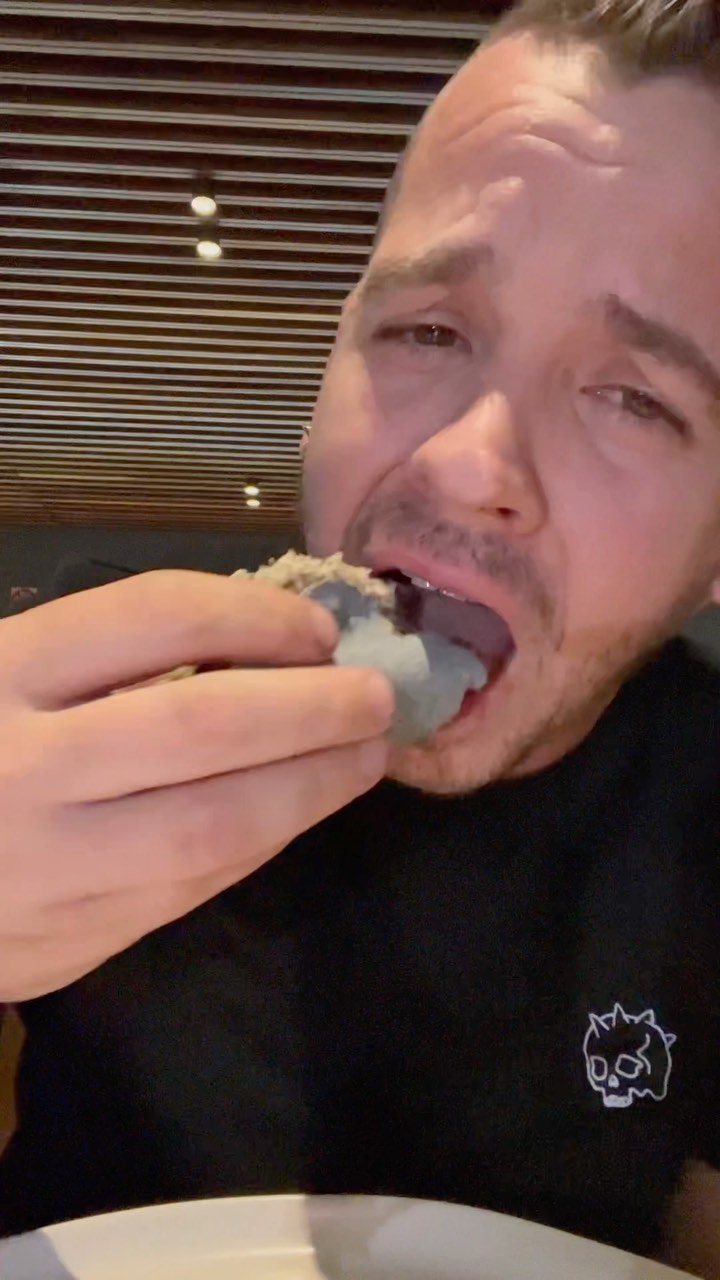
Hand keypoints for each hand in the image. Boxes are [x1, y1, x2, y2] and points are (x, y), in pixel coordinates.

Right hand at [0, 571, 392, 999]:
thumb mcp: (0, 669)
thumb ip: (96, 656)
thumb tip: (259, 643)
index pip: (155, 616)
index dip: (255, 615)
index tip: (314, 629)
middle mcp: (19, 768)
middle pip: (201, 728)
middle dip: (312, 709)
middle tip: (378, 696)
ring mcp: (42, 869)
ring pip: (210, 830)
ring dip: (309, 791)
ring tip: (364, 758)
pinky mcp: (61, 947)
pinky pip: (186, 892)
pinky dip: (257, 847)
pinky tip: (294, 814)